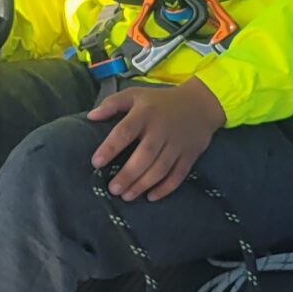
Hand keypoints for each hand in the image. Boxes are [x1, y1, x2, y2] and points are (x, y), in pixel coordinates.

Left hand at [88, 78, 225, 201]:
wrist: (201, 103)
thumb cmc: (160, 101)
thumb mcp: (136, 94)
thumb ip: (112, 103)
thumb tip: (91, 116)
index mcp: (145, 113)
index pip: (125, 131)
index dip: (110, 148)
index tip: (96, 163)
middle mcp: (162, 129)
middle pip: (144, 155)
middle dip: (128, 174)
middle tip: (113, 189)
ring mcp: (178, 143)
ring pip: (160, 168)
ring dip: (143, 184)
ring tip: (127, 196)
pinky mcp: (190, 154)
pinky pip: (178, 175)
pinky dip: (166, 188)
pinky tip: (151, 197)